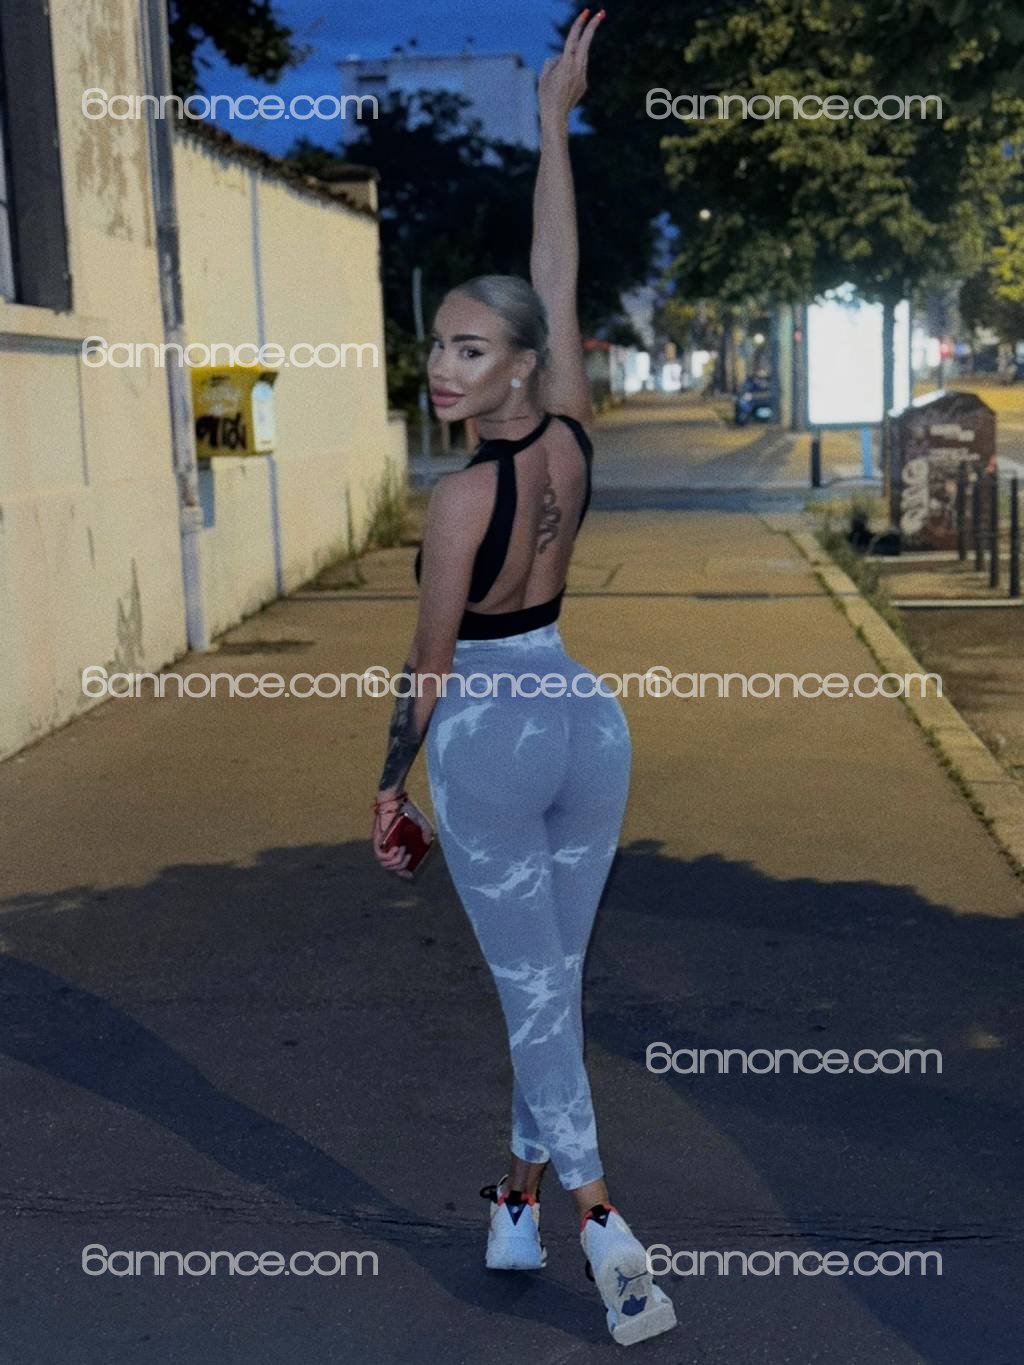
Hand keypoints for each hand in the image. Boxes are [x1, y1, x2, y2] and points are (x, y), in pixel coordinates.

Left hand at [371, 793, 433, 880]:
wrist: (396, 799)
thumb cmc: (406, 810)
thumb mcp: (421, 823)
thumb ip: (426, 832)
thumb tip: (427, 843)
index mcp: (397, 845)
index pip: (397, 865)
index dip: (403, 873)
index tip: (411, 876)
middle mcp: (388, 847)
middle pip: (391, 868)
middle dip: (402, 867)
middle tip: (409, 856)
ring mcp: (382, 844)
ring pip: (385, 865)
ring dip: (396, 861)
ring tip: (403, 850)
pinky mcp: (377, 840)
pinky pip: (380, 856)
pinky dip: (389, 856)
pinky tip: (397, 848)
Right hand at [538, 8, 604, 126]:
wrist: (555, 116)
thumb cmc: (546, 95)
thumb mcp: (544, 75)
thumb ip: (553, 61)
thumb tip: (562, 57)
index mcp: (566, 63)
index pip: (574, 38)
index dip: (579, 24)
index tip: (585, 12)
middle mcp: (577, 68)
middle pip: (586, 42)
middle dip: (593, 26)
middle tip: (601, 13)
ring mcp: (583, 76)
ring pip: (581, 57)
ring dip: (575, 55)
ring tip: (559, 77)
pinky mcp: (584, 84)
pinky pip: (577, 70)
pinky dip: (570, 71)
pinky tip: (562, 86)